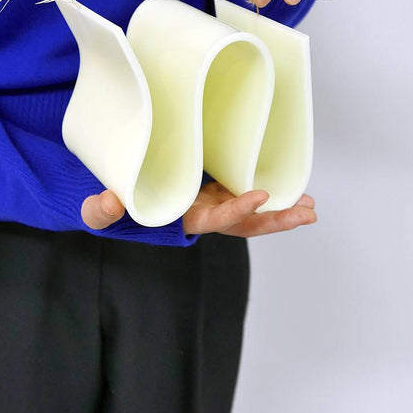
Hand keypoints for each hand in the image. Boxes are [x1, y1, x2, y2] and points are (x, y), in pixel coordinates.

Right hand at [81, 182, 316, 237]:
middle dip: (276, 221)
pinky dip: (269, 194)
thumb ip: (102, 210)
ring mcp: (213, 203)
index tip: (259, 196)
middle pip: (246, 224)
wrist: (125, 195)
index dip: (237, 211)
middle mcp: (205, 215)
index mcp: (184, 219)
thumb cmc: (116, 204)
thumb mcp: (102, 208)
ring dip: (281, 211)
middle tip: (306, 213)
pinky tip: (290, 188)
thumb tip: (111, 203)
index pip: (215, 221)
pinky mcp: (215, 188)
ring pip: (252, 213)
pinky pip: (246, 194)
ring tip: (309, 206)